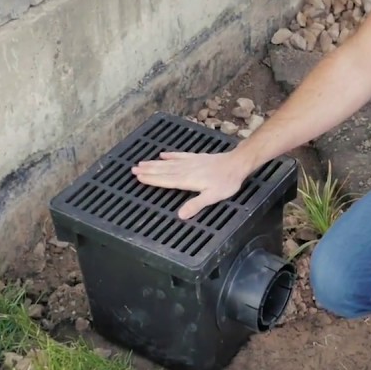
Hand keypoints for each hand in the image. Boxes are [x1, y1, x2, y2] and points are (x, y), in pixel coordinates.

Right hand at [131, 149, 252, 219]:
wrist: (237, 163)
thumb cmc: (226, 182)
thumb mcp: (213, 197)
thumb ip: (196, 205)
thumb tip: (180, 215)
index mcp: (188, 180)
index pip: (166, 180)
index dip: (152, 179)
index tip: (139, 177)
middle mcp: (186, 170)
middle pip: (163, 170)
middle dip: (148, 170)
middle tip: (133, 169)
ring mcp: (191, 162)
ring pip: (168, 163)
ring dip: (154, 163)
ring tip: (142, 162)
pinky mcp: (197, 157)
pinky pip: (179, 156)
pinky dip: (170, 155)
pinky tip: (163, 154)